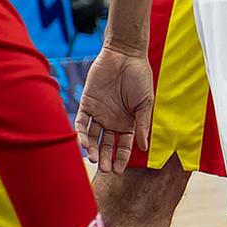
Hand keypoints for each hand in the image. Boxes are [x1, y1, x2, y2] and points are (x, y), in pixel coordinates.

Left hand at [75, 42, 155, 174]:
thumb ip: (142, 124)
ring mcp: (98, 113)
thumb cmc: (139, 77)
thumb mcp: (145, 103)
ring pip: (93, 136)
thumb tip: (143, 147)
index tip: (118, 170)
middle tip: (104, 169)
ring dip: (92, 148)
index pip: (123, 145)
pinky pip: (82, 122)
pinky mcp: (87, 103)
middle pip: (106, 144)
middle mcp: (111, 120)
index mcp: (127, 122)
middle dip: (105, 157)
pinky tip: (83, 143)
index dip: (120, 158)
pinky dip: (81, 133)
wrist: (125, 55)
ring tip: (94, 158)